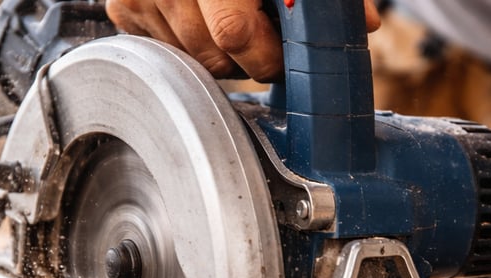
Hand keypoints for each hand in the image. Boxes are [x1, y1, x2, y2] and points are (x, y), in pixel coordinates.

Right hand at [105, 0, 380, 81]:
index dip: (266, 55)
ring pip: (190, 58)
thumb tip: (367, 23)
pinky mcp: (123, 5)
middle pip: (215, 55)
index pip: (234, 32)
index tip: (285, 56)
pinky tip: (198, 16)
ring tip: (232, 20)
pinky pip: (161, 48)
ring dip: (218, 53)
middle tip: (263, 39)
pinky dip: (186, 42)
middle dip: (248, 59)